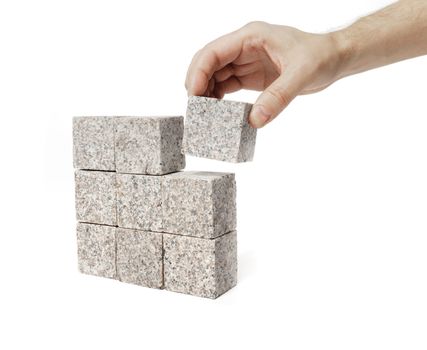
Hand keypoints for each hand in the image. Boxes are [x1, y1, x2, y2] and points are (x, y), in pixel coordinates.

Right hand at [185, 21, 342, 127]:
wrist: (333, 59)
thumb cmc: (320, 56)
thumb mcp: (302, 75)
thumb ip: (278, 97)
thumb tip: (255, 120)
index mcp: (251, 36)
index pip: (214, 51)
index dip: (199, 72)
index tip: (193, 95)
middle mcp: (243, 47)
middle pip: (208, 63)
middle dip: (197, 84)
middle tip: (195, 109)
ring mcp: (245, 61)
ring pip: (214, 75)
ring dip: (205, 93)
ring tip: (203, 114)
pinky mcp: (249, 75)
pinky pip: (226, 85)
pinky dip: (217, 98)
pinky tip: (217, 112)